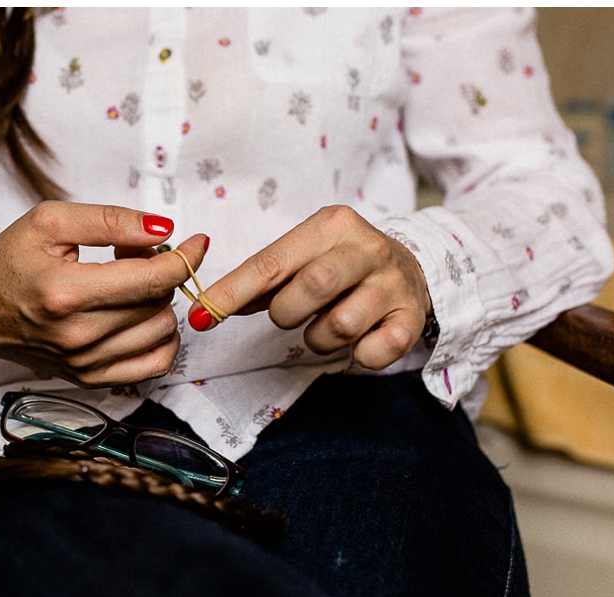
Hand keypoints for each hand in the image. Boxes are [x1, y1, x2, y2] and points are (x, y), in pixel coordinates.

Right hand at [0, 201, 207, 387]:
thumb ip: (110, 220)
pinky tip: (143, 316)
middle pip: (159, 304)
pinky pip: (153, 366)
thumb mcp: (51, 221)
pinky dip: (161, 339)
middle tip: (137, 255)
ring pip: (162, 333)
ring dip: (160, 303)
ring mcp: (83, 363)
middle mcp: (76, 336)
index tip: (196, 242)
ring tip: (130, 284)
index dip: (184, 258)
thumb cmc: (11, 259)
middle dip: (162, 273)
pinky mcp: (88, 379)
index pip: (151, 279)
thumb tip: (164, 229)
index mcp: (64, 292)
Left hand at [188, 205, 431, 370]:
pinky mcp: (411, 318)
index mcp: (332, 225)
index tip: (201, 315)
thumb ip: (261, 281)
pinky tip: (359, 338)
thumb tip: (208, 308)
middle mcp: (367, 248)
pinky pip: (372, 352)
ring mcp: (393, 283)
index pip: (272, 262)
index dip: (232, 292)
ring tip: (326, 324)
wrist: (413, 269)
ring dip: (319, 337)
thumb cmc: (341, 266)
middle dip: (286, 312)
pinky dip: (357, 355)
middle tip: (288, 315)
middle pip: (312, 286)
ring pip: (340, 325)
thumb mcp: (304, 257)